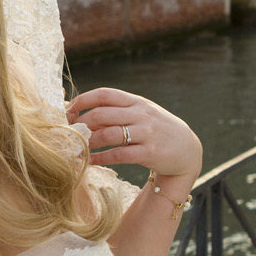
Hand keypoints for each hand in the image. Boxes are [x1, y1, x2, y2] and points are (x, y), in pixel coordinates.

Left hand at [67, 87, 202, 189]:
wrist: (187, 150)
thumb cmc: (158, 130)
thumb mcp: (143, 113)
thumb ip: (119, 112)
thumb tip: (85, 114)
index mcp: (137, 101)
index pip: (105, 94)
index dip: (83, 100)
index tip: (68, 110)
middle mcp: (141, 114)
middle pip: (102, 114)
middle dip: (81, 123)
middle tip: (69, 132)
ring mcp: (146, 133)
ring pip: (109, 134)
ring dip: (89, 142)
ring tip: (78, 147)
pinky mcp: (149, 153)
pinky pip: (119, 155)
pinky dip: (101, 158)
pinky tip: (90, 161)